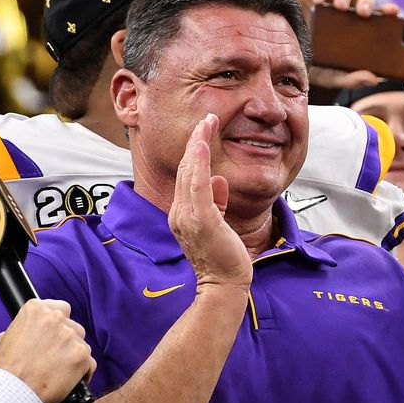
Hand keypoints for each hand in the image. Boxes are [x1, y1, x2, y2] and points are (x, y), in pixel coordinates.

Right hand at [0, 299, 95, 402]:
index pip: (61, 308)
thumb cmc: (7, 369)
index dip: (59, 323)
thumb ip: (26, 327)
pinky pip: (89, 363)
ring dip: (73, 356)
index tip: (55, 334)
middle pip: (73, 327)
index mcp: (36, 310)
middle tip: (52, 357)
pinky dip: (82, 372)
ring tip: (56, 371)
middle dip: (66, 341)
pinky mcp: (81, 355)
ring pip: (81, 345)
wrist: (11, 392)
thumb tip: (36, 328)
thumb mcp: (7, 337)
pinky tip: (68, 380)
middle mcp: (55, 319)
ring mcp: (71, 337)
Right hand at [167, 114, 253, 291]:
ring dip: (198, 144)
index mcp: (182, 213)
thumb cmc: (223, 256)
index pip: (186, 175)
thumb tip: (218, 181)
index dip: (194, 151)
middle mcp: (179, 212)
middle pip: (185, 169)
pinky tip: (202, 144)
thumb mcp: (218, 223)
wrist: (224, 284)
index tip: (204, 130)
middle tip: (207, 118)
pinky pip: (197, 185)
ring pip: (189, 172)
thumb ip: (216, 202)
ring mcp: (188, 216)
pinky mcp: (202, 220)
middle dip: (196, 141)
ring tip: (207, 123)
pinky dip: (198, 162)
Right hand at [291, 0, 401, 87]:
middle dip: (366, 1)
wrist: (274, 51)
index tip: (394, 12)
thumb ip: (350, 78)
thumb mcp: (329, 75)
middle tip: (364, 14)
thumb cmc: (306, 61)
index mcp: (354, 26)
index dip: (387, 10)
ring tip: (340, 7)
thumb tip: (374, 79)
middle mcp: (342, 9)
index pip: (377, 14)